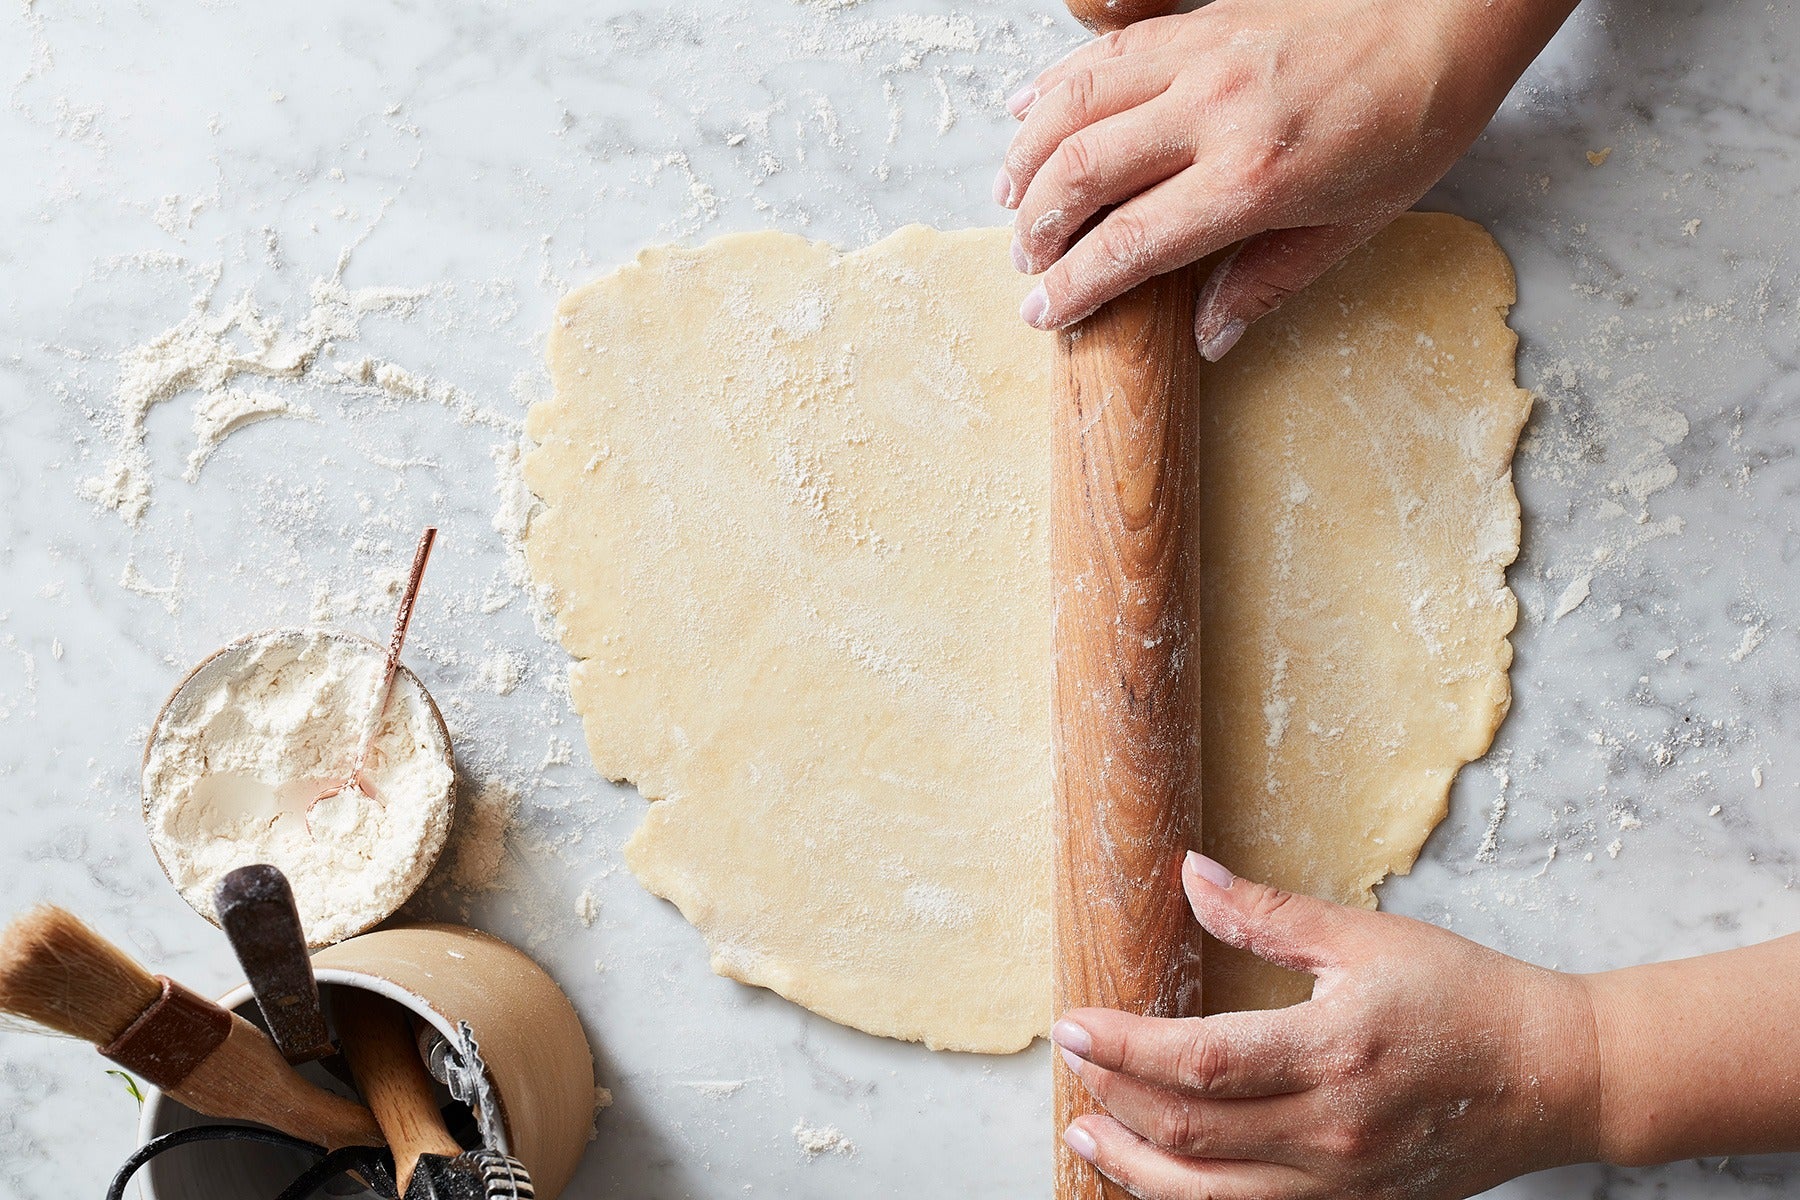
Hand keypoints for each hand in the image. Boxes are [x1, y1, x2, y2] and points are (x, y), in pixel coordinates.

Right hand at [997, 0, 1577, 357]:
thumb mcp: (1352, 224)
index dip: (1072, 286)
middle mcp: (1212, 113)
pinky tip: (1025, 110)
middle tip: (1025, 261)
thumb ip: (1268, 281)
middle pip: (1081, 173)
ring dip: (1027, 154)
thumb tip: (1208, 336)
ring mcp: (1200, 56)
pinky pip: (1104, 53)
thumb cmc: (1413, 121)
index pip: (1128, 245)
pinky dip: (1053, 84)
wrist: (1446, 12)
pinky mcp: (1197, 19)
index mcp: (1252, 179)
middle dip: (1036, 227)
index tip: (1041, 312)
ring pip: (1074, 104)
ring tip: (1009, 197)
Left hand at [1052, 852, 1601, 1199]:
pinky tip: (1159, 1172)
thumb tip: (1190, 874)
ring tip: (1087, 1134)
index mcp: (1333, 1051)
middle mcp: (1333, 1130)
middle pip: (1192, 1133)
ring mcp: (1345, 1183)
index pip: (1199, 1062)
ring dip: (1136, 1168)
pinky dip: (1192, 1197)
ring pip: (1211, 1196)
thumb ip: (1268, 913)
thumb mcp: (1365, 938)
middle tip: (1071, 1067)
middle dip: (1114, 1102)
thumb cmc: (1466, 996)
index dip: (1122, 1048)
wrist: (1558, 1076)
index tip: (1071, 1025)